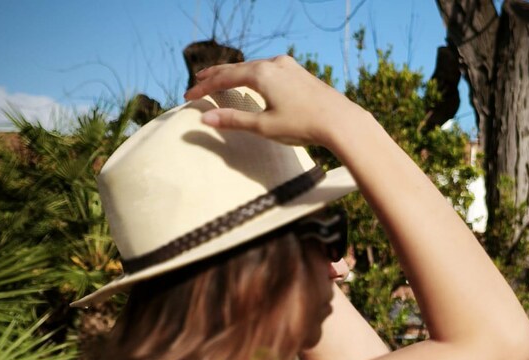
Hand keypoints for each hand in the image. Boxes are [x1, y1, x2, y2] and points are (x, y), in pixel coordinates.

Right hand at [183, 55, 355, 148]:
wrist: (339, 121)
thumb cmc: (302, 125)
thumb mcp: (264, 127)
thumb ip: (234, 120)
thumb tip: (205, 120)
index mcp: (261, 74)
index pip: (224, 77)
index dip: (205, 87)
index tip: (189, 95)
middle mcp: (273, 64)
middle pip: (237, 67)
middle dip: (216, 75)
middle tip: (198, 79)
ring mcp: (287, 66)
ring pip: (253, 67)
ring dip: (235, 73)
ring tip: (222, 78)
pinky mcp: (298, 73)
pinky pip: (268, 70)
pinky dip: (253, 74)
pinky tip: (254, 80)